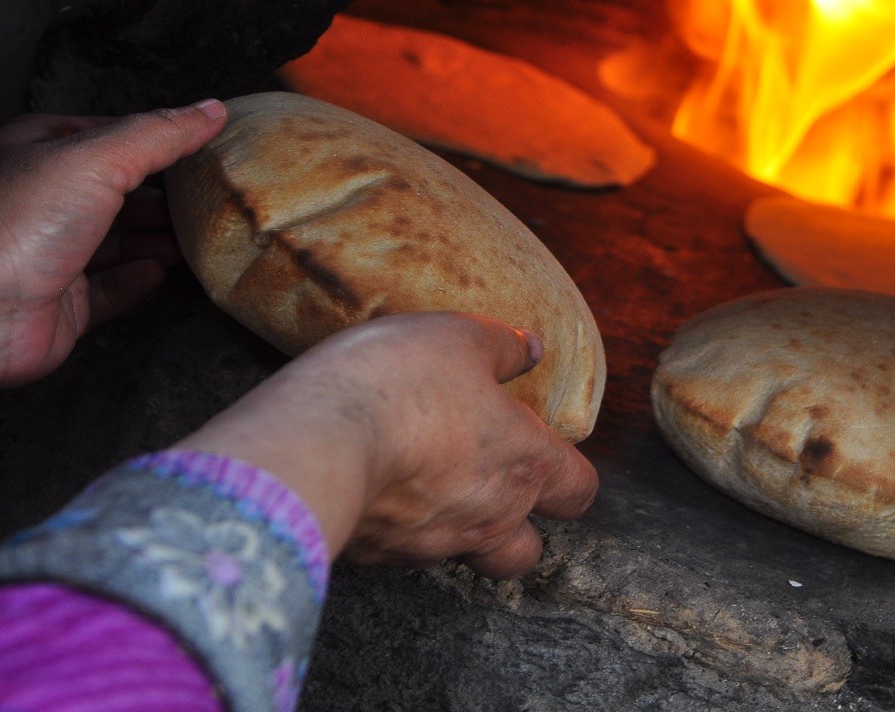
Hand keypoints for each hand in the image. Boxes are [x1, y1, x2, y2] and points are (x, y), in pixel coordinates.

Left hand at [0, 100, 227, 436]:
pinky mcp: (58, 306)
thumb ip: (160, 135)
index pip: (111, 134)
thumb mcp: (97, 156)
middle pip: (116, 191)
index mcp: (39, 149)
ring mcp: (48, 255)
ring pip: (115, 242)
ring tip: (202, 234)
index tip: (208, 145)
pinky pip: (107, 290)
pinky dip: (136, 280)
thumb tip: (212, 109)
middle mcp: (41, 199)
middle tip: (215, 196)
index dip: (158, 138)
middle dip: (162, 195)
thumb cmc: (14, 220)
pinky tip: (162, 272)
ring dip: (156, 239)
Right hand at [179, 312, 598, 579]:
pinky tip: (378, 489)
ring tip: (431, 487)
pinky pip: (404, 552)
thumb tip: (530, 347)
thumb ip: (502, 346)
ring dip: (461, 531)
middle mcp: (491, 516)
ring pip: (469, 558)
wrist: (317, 442)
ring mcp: (435, 544)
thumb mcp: (459, 337)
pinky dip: (400, 527)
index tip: (542, 447)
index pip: (577, 490)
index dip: (568, 474)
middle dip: (520, 524)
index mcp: (525, 464)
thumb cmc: (401, 382)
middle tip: (489, 480)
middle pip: (529, 548)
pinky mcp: (381, 556)